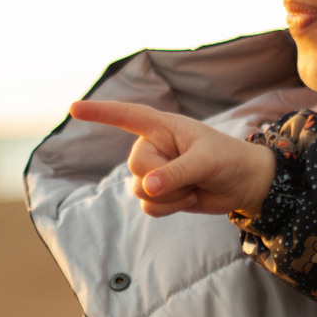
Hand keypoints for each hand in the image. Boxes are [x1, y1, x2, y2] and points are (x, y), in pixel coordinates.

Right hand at [69, 99, 278, 217]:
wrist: (244, 184)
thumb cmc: (228, 160)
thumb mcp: (206, 161)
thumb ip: (175, 172)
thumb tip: (146, 188)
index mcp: (162, 126)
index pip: (126, 116)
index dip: (99, 112)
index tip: (73, 109)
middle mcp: (153, 147)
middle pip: (135, 166)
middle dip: (162, 176)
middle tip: (192, 173)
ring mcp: (155, 172)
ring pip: (139, 191)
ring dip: (170, 195)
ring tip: (194, 185)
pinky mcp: (160, 194)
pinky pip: (149, 207)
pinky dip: (170, 208)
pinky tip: (190, 196)